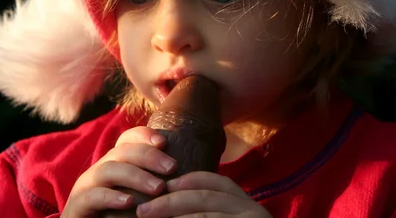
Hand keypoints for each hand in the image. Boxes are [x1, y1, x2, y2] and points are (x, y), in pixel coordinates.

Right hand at [61, 126, 177, 216]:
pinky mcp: (77, 207)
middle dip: (148, 156)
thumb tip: (185, 172)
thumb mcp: (144, 197)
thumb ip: (157, 183)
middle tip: (172, 167)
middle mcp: (100, 171)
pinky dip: (112, 197)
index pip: (127, 139)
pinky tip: (129, 202)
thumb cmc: (125, 217)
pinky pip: (92, 196)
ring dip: (135, 176)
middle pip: (121, 151)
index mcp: (116, 164)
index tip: (165, 142)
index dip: (144, 135)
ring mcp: (86, 187)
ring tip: (158, 188)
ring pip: (108, 169)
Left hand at [135, 171, 272, 216]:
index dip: (186, 181)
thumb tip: (166, 201)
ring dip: (172, 215)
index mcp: (245, 204)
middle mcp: (253, 210)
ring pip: (205, 213)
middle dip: (169, 201)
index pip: (214, 182)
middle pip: (205, 196)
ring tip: (146, 217)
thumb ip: (202, 210)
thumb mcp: (222, 217)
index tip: (161, 187)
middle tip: (142, 210)